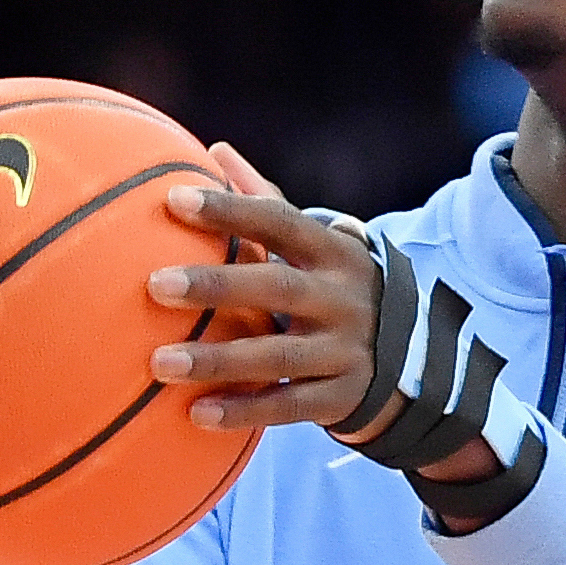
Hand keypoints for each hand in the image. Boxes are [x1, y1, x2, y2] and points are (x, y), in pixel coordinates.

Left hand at [148, 142, 397, 435]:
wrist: (411, 358)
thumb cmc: (335, 288)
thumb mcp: (315, 246)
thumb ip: (266, 202)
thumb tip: (215, 149)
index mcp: (332, 252)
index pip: (280, 222)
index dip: (230, 210)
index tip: (174, 200)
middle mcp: (343, 298)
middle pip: (277, 287)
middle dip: (216, 284)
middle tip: (154, 284)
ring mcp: (346, 350)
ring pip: (279, 355)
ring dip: (218, 360)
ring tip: (159, 362)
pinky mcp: (341, 396)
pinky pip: (290, 406)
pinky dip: (245, 411)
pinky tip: (195, 414)